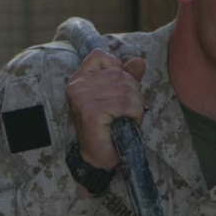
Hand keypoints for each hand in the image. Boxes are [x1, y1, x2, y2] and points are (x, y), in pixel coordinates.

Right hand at [65, 48, 146, 169]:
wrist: (100, 159)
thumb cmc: (107, 128)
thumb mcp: (117, 97)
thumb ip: (127, 77)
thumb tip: (138, 62)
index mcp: (78, 80)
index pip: (100, 56)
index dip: (117, 69)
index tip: (117, 91)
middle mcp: (76, 86)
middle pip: (119, 74)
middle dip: (132, 93)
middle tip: (126, 112)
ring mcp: (82, 98)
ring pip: (126, 89)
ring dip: (134, 106)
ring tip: (125, 119)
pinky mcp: (91, 112)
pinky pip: (124, 104)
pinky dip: (133, 115)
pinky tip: (124, 124)